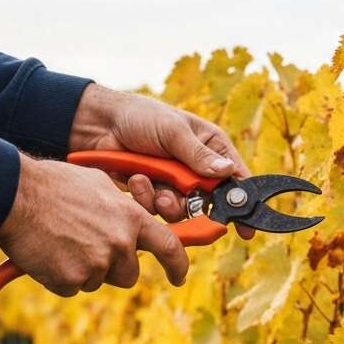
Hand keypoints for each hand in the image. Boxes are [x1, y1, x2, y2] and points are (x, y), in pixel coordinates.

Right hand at [0, 155, 187, 295]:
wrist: (15, 196)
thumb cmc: (54, 185)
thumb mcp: (98, 185)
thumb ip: (120, 209)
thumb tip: (130, 225)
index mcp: (131, 218)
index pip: (170, 247)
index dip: (178, 265)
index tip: (179, 277)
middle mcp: (120, 244)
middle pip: (129, 275)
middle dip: (113, 268)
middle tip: (88, 250)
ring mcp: (96, 264)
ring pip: (98, 281)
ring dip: (84, 270)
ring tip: (61, 242)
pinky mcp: (71, 280)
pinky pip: (72, 287)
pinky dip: (60, 276)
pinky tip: (47, 253)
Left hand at [69, 84, 253, 236]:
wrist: (99, 124)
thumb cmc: (140, 116)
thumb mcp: (172, 131)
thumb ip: (198, 155)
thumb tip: (227, 172)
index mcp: (210, 147)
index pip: (235, 177)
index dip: (241, 202)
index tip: (245, 227)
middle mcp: (195, 169)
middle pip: (208, 203)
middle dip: (191, 204)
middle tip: (176, 198)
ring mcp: (173, 183)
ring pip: (181, 211)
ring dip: (166, 202)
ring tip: (152, 186)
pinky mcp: (152, 194)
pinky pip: (156, 210)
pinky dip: (145, 198)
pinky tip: (136, 180)